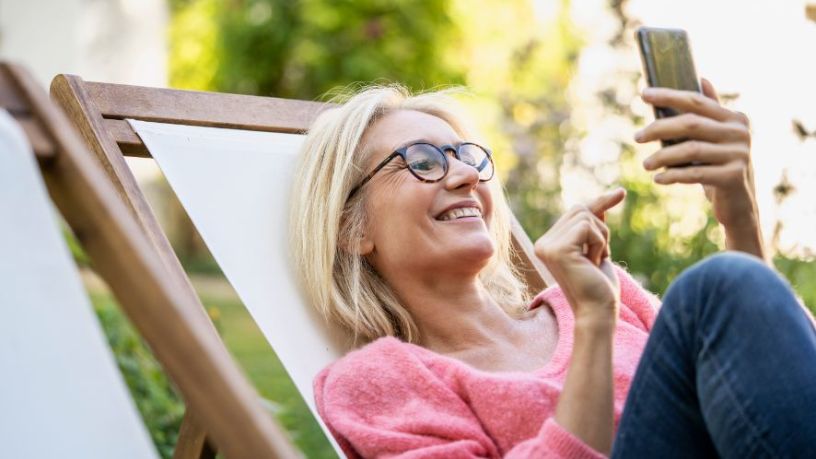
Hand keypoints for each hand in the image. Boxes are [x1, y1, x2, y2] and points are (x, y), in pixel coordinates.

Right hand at [534, 189, 625, 326]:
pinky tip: (594, 263)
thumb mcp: (598, 249)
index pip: (575, 212)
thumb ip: (594, 227)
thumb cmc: (599, 286)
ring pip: (585, 216)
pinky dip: (600, 243)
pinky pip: (587, 227)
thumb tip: (605, 199)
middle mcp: (542, 243)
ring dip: (601, 237)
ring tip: (596, 261)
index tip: (621, 193)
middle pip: (580, 209)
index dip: (599, 203)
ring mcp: (547, 246)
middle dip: (600, 229)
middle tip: (600, 256)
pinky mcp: (558, 249)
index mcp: (548, 244)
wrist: (598, 312)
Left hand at [636, 79, 763, 257]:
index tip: (643, 94)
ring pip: (690, 150)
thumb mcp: (717, 138)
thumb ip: (711, 111)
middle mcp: (740, 133)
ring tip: (645, 164)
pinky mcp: (733, 177)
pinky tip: (658, 179)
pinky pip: (694, 174)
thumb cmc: (720, 166)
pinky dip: (672, 176)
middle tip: (637, 137)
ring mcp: (739, 155)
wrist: (739, 204)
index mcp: (735, 118)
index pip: (696, 101)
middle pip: (690, 124)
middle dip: (659, 128)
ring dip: (662, 156)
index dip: (669, 96)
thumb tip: (701, 78)